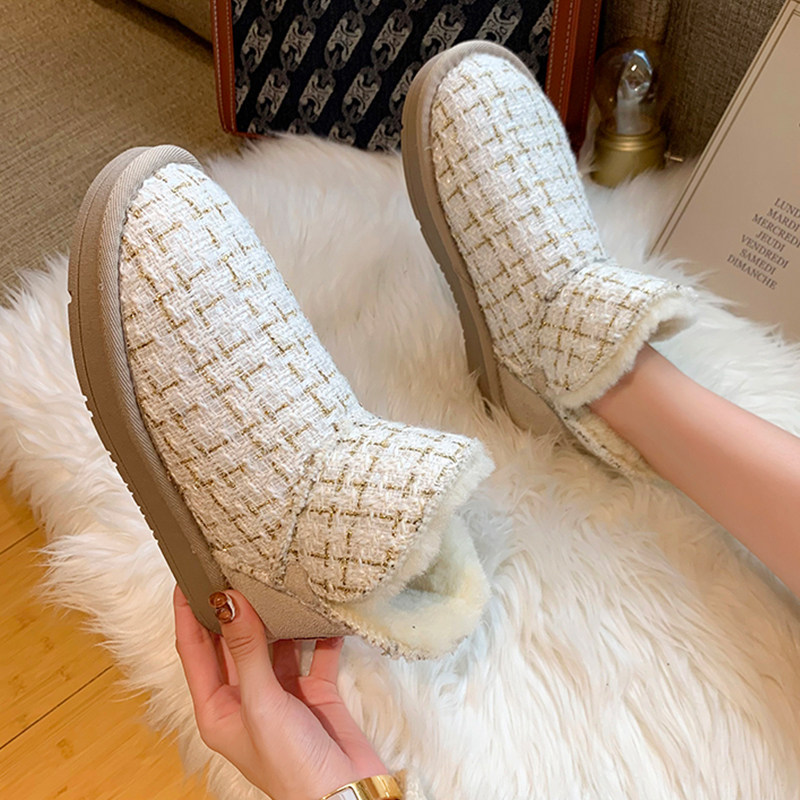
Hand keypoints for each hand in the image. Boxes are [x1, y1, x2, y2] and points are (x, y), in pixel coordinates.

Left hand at [174, 586, 386, 799]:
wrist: (345, 795)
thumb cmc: (290, 766)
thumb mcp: (262, 703)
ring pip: (274, 644)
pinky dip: (319, 634)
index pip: (194, 650)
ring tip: (277, 579)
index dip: (188, 613)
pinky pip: (314, 653)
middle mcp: (246, 698)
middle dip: (234, 607)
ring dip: (277, 617)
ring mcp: (281, 694)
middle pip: (234, 642)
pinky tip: (321, 611)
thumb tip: (227, 600)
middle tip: (235, 565)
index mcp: (218, 709)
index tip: (188, 575)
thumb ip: (246, 649)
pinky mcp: (313, 693)